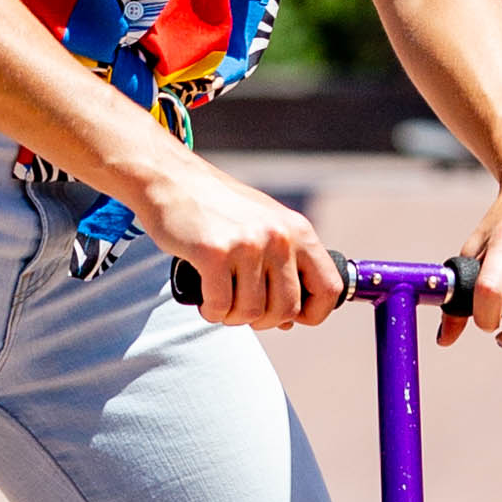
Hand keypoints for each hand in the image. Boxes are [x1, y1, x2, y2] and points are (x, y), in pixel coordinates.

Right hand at [138, 155, 345, 331]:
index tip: (290, 317)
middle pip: (286, 309)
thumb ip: (282, 268)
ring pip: (252, 312)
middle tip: (242, 309)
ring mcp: (247, 244)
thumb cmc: (217, 208)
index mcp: (298, 230)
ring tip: (220, 301)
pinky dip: (212, 311)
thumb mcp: (263, 226)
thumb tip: (290, 321)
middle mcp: (278, 236)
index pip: (329, 288)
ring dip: (233, 316)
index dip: (313, 314)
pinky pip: (221, 306)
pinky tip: (206, 300)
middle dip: (263, 321)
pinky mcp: (214, 252)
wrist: (172, 180)